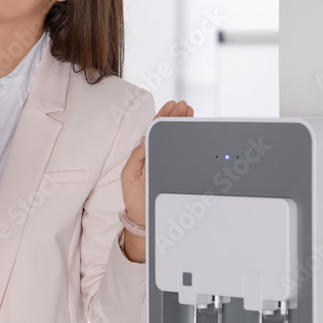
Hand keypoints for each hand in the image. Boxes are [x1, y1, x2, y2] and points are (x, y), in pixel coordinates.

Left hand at [121, 100, 193, 227]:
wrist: (144, 217)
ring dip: (182, 123)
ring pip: (175, 138)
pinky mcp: (175, 170)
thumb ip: (136, 157)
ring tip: (189, 111)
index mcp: (143, 153)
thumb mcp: (130, 176)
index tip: (171, 106)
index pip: (153, 130)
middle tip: (184, 105)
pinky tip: (192, 128)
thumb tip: (144, 140)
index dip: (162, 116)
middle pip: (166, 130)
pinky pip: (182, 151)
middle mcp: (155, 155)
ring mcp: (166, 162)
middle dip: (175, 116)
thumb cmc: (135, 197)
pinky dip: (188, 139)